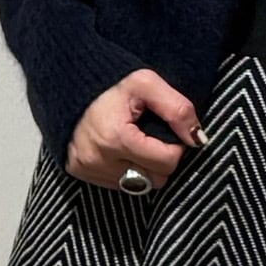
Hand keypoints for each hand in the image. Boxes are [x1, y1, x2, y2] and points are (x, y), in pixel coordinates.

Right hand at [68, 68, 204, 187]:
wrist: (66, 79)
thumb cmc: (109, 81)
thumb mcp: (147, 83)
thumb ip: (177, 109)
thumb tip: (198, 139)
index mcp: (117, 139)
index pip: (168, 162)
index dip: (174, 146)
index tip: (164, 130)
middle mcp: (99, 160)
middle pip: (156, 180)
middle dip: (160, 160)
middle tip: (150, 136)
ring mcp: (88, 170)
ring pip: (139, 186)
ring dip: (144, 168)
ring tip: (135, 142)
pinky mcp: (80, 173)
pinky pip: (119, 185)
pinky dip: (126, 170)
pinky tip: (119, 149)